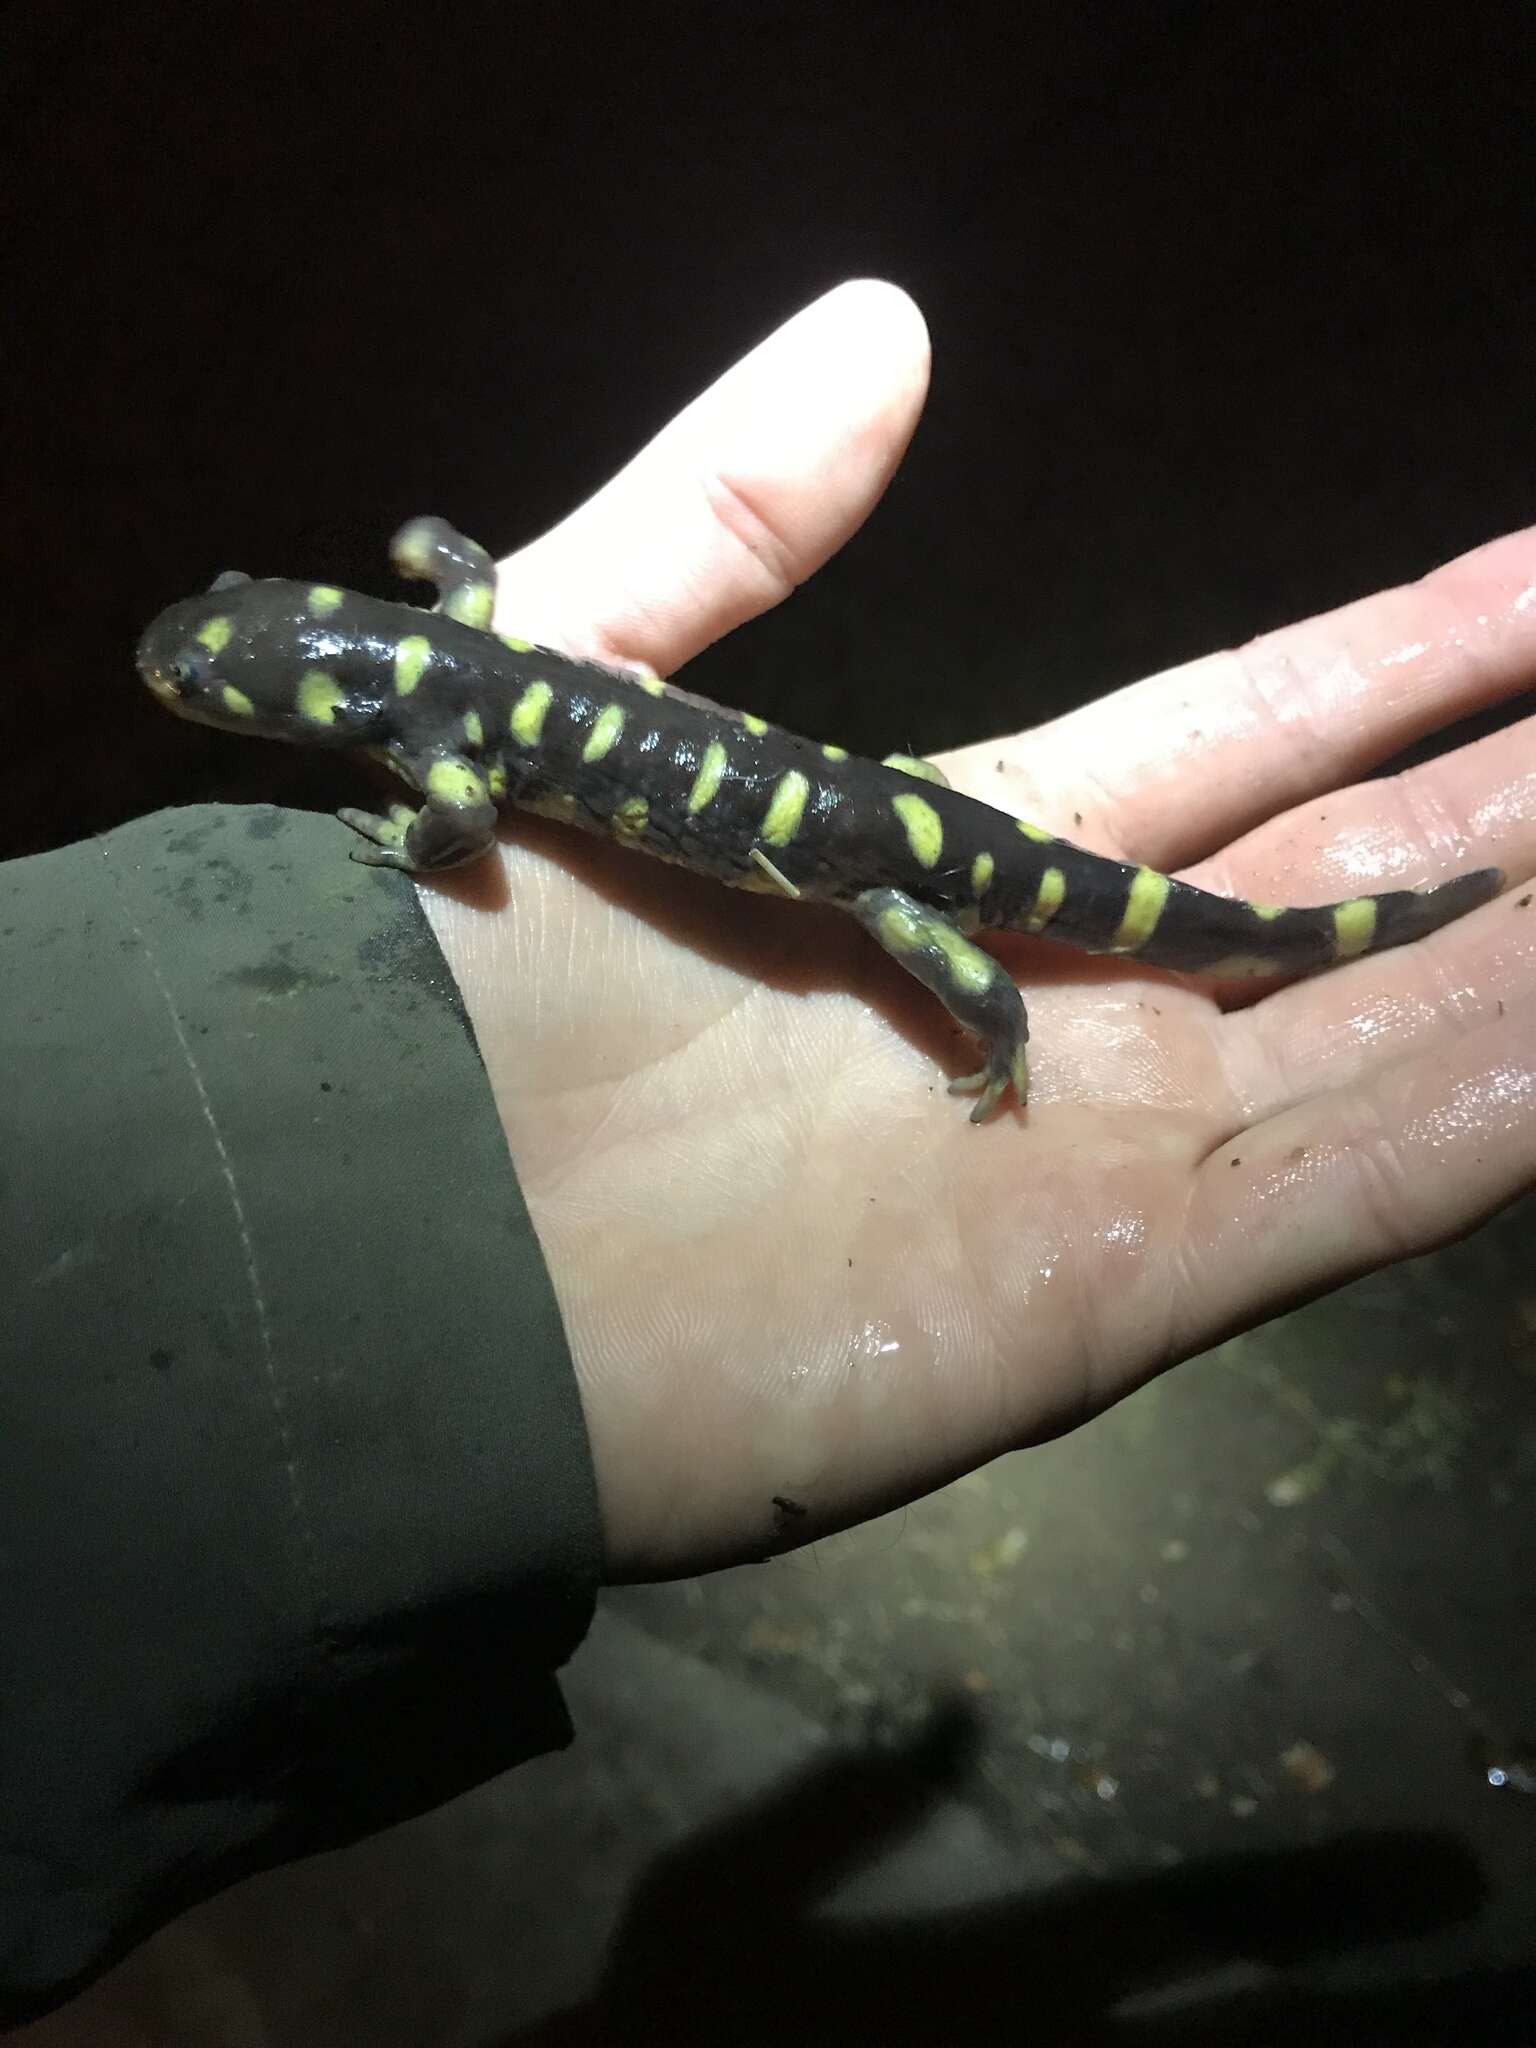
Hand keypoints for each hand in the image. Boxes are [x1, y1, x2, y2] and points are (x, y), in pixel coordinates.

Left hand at [422, 281, 1535, 1582]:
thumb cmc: (453, 978)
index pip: (1226, 735)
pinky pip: (1356, 1186)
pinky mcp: (1107, 1288)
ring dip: (1525, 945)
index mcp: (945, 856)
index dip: (1386, 657)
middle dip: (1496, 790)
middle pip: (1334, 877)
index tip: (1527, 579)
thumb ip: (727, 519)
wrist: (376, 1238)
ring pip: (1386, 1027)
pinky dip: (1493, 1106)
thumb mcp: (578, 682)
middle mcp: (1053, 1001)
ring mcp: (1098, 1151)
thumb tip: (893, 326)